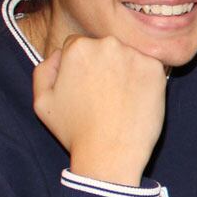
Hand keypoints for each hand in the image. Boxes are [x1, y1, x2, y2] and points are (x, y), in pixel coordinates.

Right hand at [30, 35, 165, 184]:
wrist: (111, 153)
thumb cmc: (75, 130)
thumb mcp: (42, 101)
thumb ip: (44, 70)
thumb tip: (59, 55)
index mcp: (78, 48)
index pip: (78, 46)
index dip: (79, 69)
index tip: (85, 89)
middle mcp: (107, 44)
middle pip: (104, 48)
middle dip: (103, 66)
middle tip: (102, 96)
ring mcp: (134, 55)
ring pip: (127, 57)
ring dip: (124, 71)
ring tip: (119, 101)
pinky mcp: (155, 69)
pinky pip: (148, 68)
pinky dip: (143, 81)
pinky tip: (135, 101)